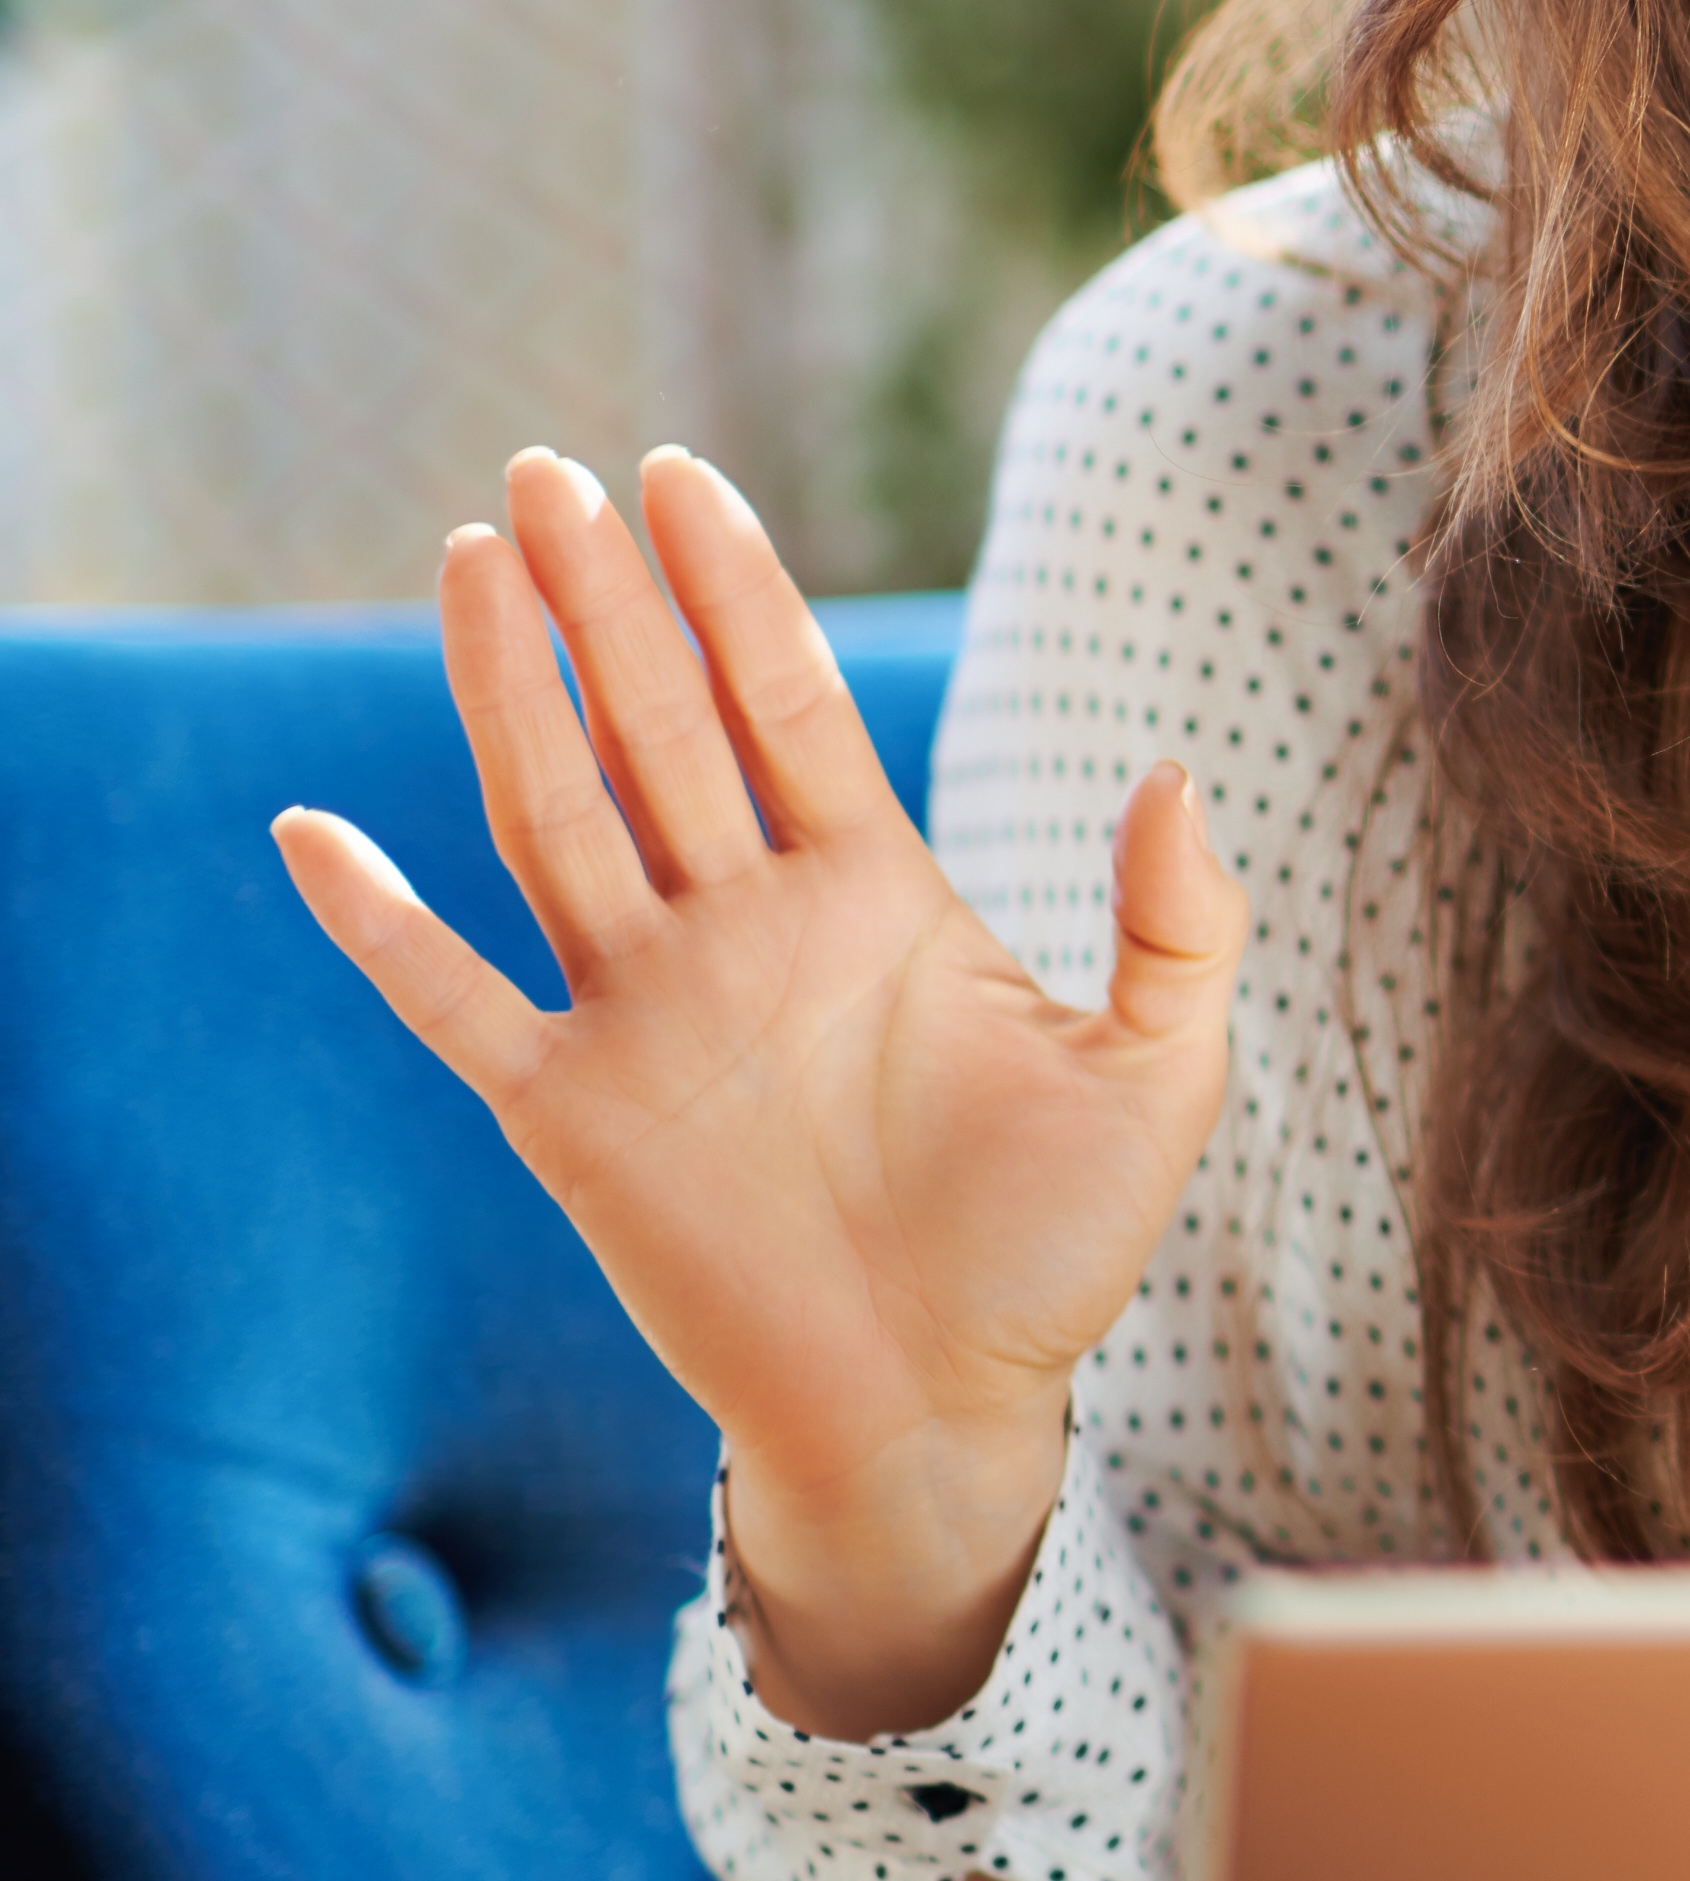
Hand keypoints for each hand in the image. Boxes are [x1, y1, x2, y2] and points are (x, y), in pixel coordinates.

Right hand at [276, 448, 1238, 1741]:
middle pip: (655, 725)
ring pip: (555, 816)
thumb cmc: (1056, 1252)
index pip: (782, 701)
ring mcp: (649, 1012)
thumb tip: (1173, 769)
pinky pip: (457, 1002)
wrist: (948, 1412)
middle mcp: (746, 928)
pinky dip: (382, 926)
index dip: (734, 588)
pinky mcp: (576, 1115)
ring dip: (506, 692)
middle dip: (603, 597)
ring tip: (467, 559)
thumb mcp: (1159, 1075)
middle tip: (545, 468)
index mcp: (873, 895)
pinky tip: (317, 835)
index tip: (681, 475)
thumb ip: (1181, 924)